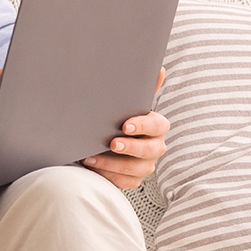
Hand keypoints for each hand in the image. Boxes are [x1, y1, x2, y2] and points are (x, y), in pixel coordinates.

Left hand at [82, 69, 169, 188]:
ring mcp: (146, 164)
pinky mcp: (134, 178)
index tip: (125, 125)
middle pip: (151, 150)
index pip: (157, 125)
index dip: (142, 126)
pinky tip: (92, 167)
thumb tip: (160, 68)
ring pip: (137, 169)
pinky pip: (126, 182)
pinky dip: (109, 176)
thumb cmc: (119, 116)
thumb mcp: (128, 102)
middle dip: (131, 148)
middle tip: (111, 143)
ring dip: (114, 164)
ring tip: (91, 156)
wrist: (107, 138)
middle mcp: (155, 146)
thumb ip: (143, 87)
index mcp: (156, 126)